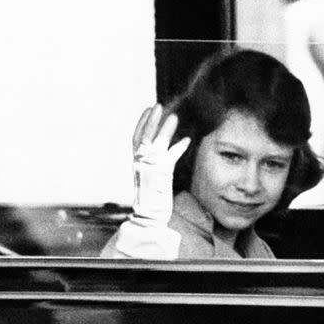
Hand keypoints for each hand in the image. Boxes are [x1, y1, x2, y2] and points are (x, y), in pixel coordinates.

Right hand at [131, 104, 190, 223]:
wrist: (147, 218)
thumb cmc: (151, 198)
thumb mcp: (153, 176)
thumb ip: (159, 160)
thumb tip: (172, 145)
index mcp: (136, 163)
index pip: (136, 138)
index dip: (142, 122)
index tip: (148, 109)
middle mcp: (140, 163)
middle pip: (143, 136)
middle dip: (150, 120)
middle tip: (158, 105)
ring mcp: (149, 169)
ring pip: (156, 144)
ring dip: (164, 129)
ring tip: (173, 116)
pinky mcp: (160, 176)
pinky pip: (170, 158)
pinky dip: (178, 148)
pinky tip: (187, 139)